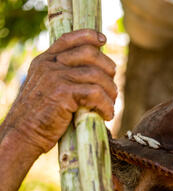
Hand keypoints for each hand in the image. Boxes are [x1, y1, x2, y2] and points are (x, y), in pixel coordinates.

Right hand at [2, 29, 116, 159]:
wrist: (23, 135)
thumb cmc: (38, 120)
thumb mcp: (46, 92)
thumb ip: (61, 80)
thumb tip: (92, 79)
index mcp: (44, 62)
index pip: (69, 39)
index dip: (89, 36)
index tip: (103, 40)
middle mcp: (50, 66)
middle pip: (90, 54)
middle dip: (108, 70)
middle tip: (112, 90)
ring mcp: (56, 77)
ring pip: (97, 76)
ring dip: (110, 92)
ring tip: (110, 106)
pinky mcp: (64, 93)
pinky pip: (96, 94)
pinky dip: (106, 106)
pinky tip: (106, 115)